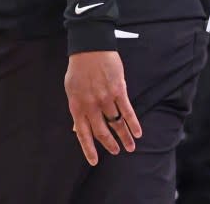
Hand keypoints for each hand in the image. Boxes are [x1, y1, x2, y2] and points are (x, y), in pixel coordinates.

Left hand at [64, 50, 141, 164]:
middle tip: (116, 152)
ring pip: (116, 123)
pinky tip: (138, 133)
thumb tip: (76, 128)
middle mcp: (91, 105)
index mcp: (76, 105)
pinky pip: (127, 112)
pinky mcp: (118, 90)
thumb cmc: (79, 69)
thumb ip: (76, 109)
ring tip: (130, 147)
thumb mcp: (71, 90)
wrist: (90, 47)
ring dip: (125, 137)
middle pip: (102, 131)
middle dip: (110, 144)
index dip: (88, 149)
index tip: (94, 162)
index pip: (82, 133)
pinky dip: (133, 124)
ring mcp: (105, 98)